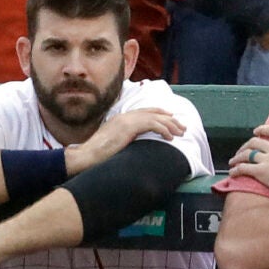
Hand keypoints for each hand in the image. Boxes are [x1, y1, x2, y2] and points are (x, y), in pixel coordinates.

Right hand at [65, 106, 186, 172]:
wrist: (87, 156)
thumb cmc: (97, 156)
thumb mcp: (113, 145)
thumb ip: (124, 141)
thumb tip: (133, 146)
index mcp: (120, 119)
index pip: (144, 112)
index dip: (159, 114)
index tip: (171, 118)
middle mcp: (124, 116)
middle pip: (152, 112)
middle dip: (169, 119)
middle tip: (181, 126)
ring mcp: (126, 120)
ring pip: (155, 118)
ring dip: (170, 125)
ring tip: (180, 132)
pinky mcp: (128, 127)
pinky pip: (152, 124)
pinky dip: (163, 130)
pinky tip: (170, 137)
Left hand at [227, 122, 268, 196]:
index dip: (262, 129)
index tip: (256, 131)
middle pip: (256, 141)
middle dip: (246, 145)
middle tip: (242, 150)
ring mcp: (267, 159)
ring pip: (247, 154)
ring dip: (238, 157)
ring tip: (233, 161)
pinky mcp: (261, 171)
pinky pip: (244, 168)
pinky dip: (236, 170)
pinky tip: (232, 172)